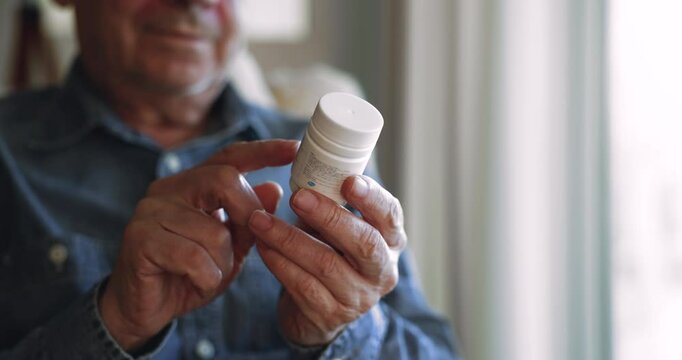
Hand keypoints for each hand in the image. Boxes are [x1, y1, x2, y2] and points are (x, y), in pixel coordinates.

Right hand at [99, 140, 297, 350]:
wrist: (145, 310)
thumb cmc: (188, 274)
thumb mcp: (230, 248)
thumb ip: (249, 220)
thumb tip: (274, 188)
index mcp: (191, 184)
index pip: (230, 156)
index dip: (263, 151)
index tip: (295, 148)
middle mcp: (168, 188)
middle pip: (223, 179)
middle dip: (247, 214)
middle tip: (247, 241)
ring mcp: (150, 211)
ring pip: (213, 229)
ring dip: (224, 262)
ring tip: (211, 275)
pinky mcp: (139, 239)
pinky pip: (194, 256)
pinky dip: (207, 277)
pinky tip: (197, 284)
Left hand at [248, 175, 407, 345]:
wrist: (318, 313)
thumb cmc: (330, 254)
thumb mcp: (338, 228)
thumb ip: (331, 204)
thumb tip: (306, 170)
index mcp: (390, 241)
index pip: (390, 216)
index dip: (372, 198)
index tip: (349, 181)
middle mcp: (381, 271)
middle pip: (364, 243)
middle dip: (329, 216)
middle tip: (298, 197)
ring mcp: (358, 297)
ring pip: (326, 264)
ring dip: (289, 238)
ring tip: (260, 220)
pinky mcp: (330, 316)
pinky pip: (302, 285)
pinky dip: (279, 262)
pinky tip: (262, 245)